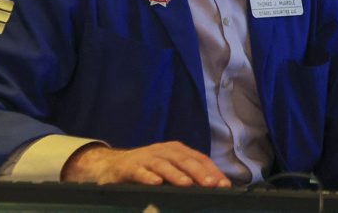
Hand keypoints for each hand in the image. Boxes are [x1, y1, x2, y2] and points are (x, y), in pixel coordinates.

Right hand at [61, 141, 231, 187]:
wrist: (112, 164)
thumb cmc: (147, 169)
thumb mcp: (170, 168)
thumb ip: (188, 175)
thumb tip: (212, 187)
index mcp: (177, 150)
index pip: (199, 159)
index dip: (213, 171)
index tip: (224, 185)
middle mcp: (164, 151)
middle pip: (185, 160)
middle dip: (199, 173)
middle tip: (211, 185)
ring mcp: (147, 158)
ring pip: (164, 165)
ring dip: (176, 175)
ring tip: (187, 184)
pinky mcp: (129, 167)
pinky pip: (140, 172)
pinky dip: (148, 177)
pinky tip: (156, 183)